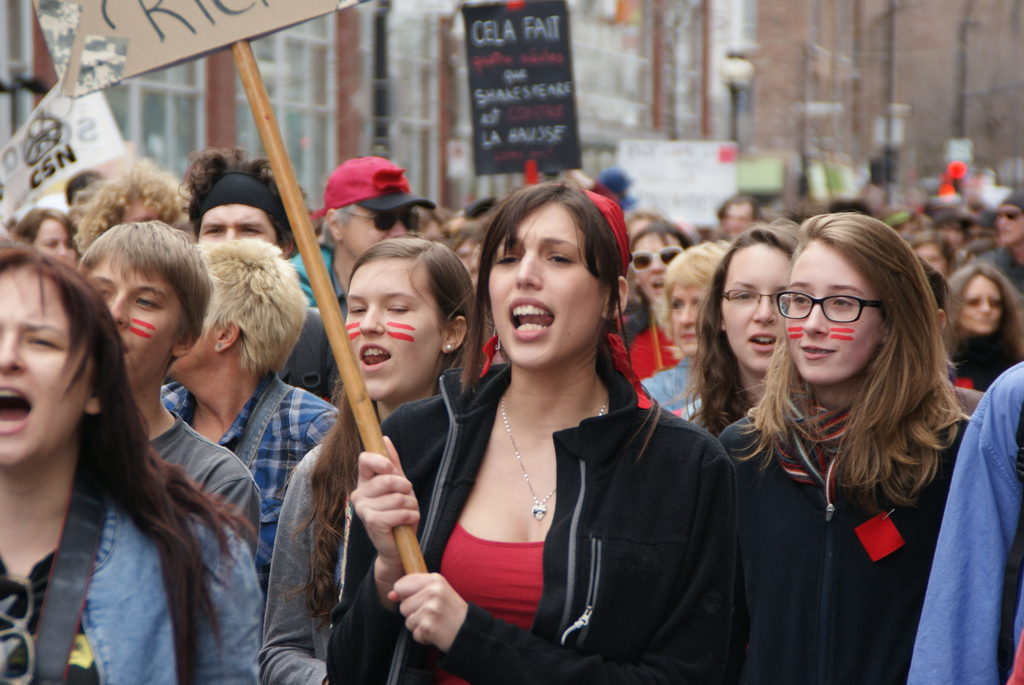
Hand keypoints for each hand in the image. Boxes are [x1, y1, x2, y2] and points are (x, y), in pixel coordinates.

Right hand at [350, 437, 419, 605]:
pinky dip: (411, 517)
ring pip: (399, 497)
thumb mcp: (397, 486)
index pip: (365, 459)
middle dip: (407, 490)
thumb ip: (392, 463)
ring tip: (406, 514)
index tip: (393, 470)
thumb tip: (385, 438)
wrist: (396, 547)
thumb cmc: (397, 514)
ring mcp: (363, 509)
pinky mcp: (372, 523)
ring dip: (412, 506)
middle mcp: (358, 494)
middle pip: (390, 479)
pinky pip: (400, 512)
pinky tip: (406, 524)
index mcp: (363, 482)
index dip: (383, 462)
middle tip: (405, 501)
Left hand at [390, 573, 468, 652]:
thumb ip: (413, 590)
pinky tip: (436, 631)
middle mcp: (433, 591)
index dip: (405, 596)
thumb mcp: (437, 592)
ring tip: (435, 622)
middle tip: (432, 614)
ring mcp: (431, 609)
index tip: (420, 600)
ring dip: (418, 626)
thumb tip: (390, 595)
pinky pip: (414, 634)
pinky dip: (423, 637)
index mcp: (435, 579)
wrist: (468, 631)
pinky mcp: (429, 626)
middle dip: (413, 614)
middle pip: (402, 606)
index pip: (401, 585)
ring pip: (407, 620)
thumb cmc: (451, 611)